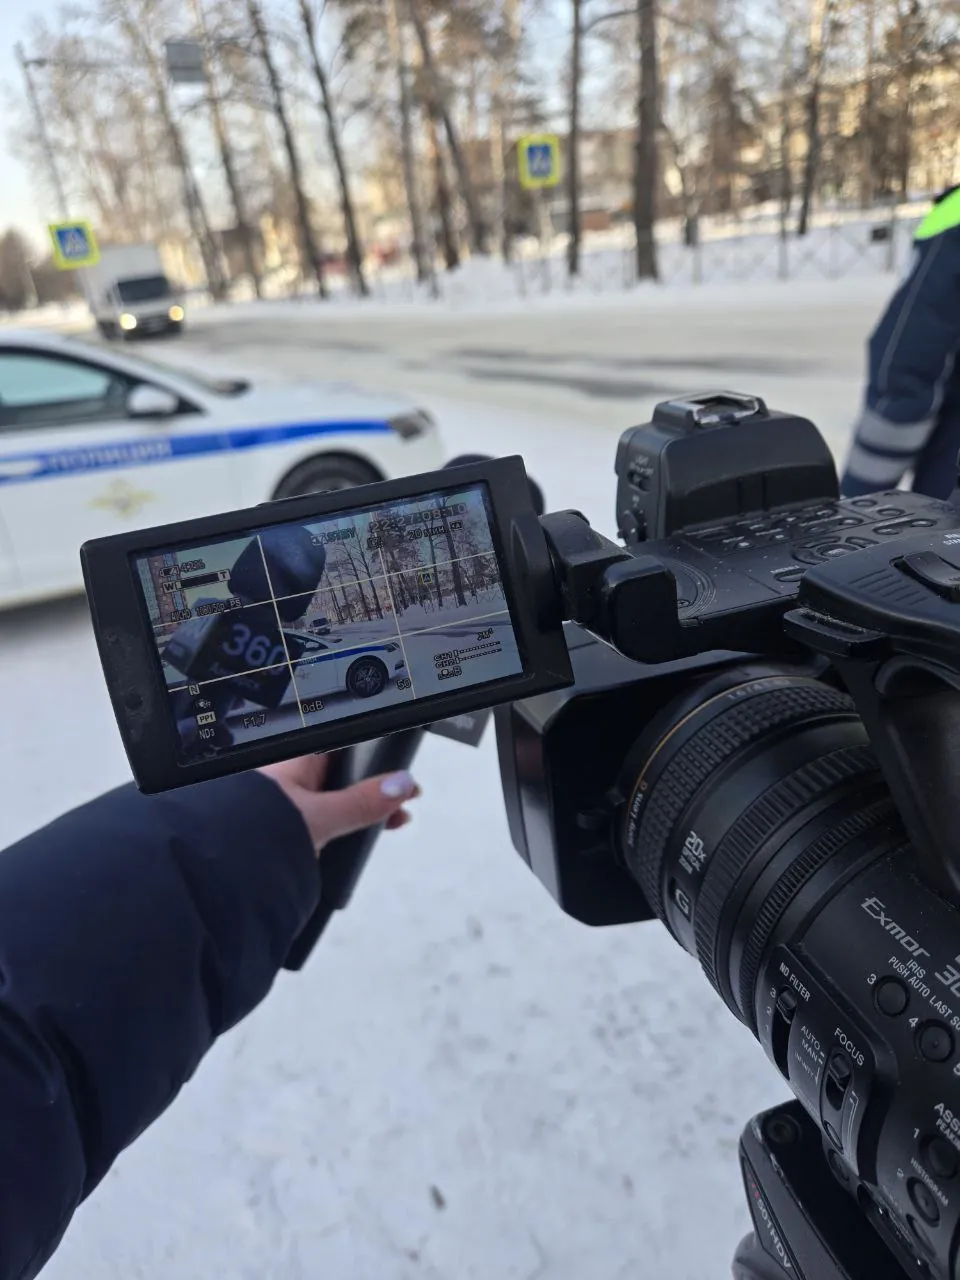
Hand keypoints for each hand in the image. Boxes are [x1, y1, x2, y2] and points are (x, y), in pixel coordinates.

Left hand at [257, 755, 420, 857]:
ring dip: (359, 810)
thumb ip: (362, 802)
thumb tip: (401, 784)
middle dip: (374, 788)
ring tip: (390, 822)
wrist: (214, 873)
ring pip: (332, 799)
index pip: (346, 747)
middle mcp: (288, 776)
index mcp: (296, 759)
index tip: (403, 777)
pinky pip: (320, 820)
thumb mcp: (321, 816)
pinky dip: (340, 828)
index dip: (377, 758)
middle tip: (403, 804)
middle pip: (342, 774)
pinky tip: (354, 840)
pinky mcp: (280, 829)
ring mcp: (284, 803)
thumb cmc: (251, 832)